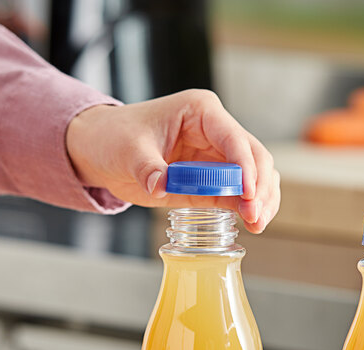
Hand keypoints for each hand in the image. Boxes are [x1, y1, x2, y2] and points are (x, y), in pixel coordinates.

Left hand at [66, 89, 280, 233]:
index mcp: (202, 112)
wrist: (102, 149)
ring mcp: (217, 156)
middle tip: (255, 216)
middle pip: (256, 157)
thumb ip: (148, 168)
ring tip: (257, 224)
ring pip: (256, 176)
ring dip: (261, 200)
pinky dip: (248, 207)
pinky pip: (239, 193)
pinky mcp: (212, 180)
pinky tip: (252, 223)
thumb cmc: (115, 137)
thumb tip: (162, 185)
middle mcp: (217, 131)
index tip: (248, 195)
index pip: (235, 139)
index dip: (245, 168)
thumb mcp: (128, 150)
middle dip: (259, 188)